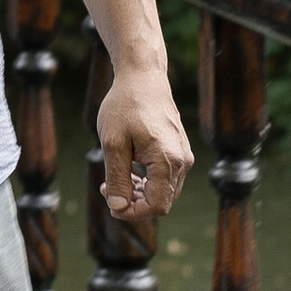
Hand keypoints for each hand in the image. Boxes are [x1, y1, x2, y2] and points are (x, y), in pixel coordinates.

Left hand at [98, 61, 192, 216]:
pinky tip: (128, 170)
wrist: (143, 77)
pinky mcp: (180, 150)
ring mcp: (183, 155)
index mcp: (167, 161)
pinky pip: (166, 177)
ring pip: (164, 191)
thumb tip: (119, 207)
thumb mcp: (113, 144)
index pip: (157, 206)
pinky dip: (147, 181)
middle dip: (134, 202)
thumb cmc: (125, 106)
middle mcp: (182, 161)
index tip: (110, 203)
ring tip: (113, 180)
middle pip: (162, 201)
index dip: (133, 212)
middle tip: (107, 188)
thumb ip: (118, 178)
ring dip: (139, 192)